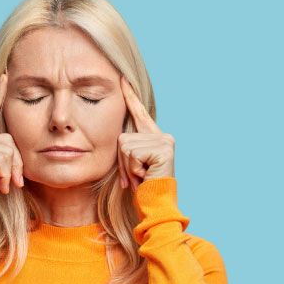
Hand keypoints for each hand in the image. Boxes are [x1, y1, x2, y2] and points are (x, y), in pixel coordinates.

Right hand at [0, 72, 24, 210]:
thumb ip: (4, 155)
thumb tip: (13, 148)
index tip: (5, 77)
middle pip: (8, 137)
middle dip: (16, 162)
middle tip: (14, 183)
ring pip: (7, 147)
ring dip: (10, 171)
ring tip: (2, 187)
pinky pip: (1, 155)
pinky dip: (4, 172)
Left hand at [117, 74, 174, 191]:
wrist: (156, 206)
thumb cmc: (142, 190)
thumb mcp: (131, 166)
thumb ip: (127, 149)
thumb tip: (119, 139)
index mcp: (154, 138)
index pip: (139, 113)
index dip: (130, 96)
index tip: (122, 78)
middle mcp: (162, 136)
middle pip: (122, 137)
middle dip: (122, 162)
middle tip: (136, 176)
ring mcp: (164, 141)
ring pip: (125, 146)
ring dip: (128, 167)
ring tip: (141, 177)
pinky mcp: (163, 149)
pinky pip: (132, 153)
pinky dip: (134, 169)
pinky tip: (145, 176)